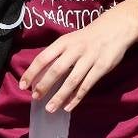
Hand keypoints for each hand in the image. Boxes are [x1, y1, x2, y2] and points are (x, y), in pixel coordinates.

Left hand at [18, 9, 137, 111]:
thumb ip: (57, 55)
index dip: (32, 72)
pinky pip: (86, 86)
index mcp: (62, 42)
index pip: (43, 58)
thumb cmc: (86, 37)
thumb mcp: (69, 40)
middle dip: (44, 85)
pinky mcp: (101, 68)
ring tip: (50, 108)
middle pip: (56, 70)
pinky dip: (76, 98)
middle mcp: (74, 50)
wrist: (114, 28)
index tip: (23, 85)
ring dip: (60, 96)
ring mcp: (89, 59)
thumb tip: (40, 74)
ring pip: (72, 81)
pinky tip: (68, 107)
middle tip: (35, 98)